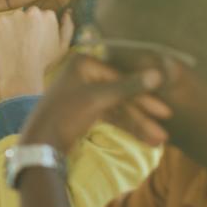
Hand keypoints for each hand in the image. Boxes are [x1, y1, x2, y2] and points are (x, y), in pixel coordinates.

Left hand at [0, 8, 74, 98]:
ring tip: (15, 45)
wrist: (20, 75)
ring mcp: (15, 16)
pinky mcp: (1, 21)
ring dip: (14, 27)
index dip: (39, 30)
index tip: (36, 41)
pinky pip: (1, 23)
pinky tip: (6, 44)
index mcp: (49, 16)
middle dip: (27, 25)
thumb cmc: (43, 64)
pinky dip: (2, 31)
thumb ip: (67, 28)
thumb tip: (67, 12)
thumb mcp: (63, 48)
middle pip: (29, 15)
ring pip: (14, 18)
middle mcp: (33, 12)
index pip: (43, 16)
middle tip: (25, 44)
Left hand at [18, 55, 170, 153]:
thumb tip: (158, 73)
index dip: (144, 98)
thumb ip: (129, 87)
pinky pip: (110, 115)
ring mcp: (84, 92)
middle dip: (142, 116)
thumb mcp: (99, 99)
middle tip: (164, 132)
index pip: (122, 79)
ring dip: (137, 124)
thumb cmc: (66, 114)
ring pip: (117, 107)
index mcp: (84, 63)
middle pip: (121, 94)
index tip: (165, 112)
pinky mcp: (84, 109)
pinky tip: (144, 138)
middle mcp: (84, 74)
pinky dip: (125, 126)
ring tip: (157, 141)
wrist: (40, 142)